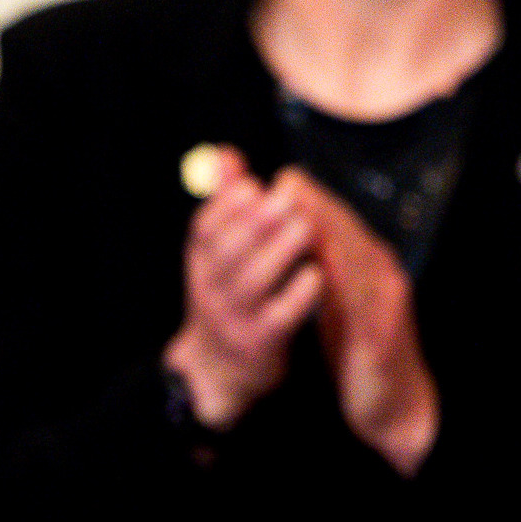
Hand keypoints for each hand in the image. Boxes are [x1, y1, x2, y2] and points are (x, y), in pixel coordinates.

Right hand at [163, 153, 322, 428]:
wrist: (223, 366)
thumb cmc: (232, 293)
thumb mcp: (220, 251)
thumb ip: (226, 204)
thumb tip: (224, 154)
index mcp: (202, 261)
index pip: (204, 229)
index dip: (224, 205)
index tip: (252, 183)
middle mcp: (211, 289)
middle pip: (229, 252)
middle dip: (257, 221)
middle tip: (288, 196)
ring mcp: (234, 318)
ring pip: (253, 282)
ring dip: (280, 251)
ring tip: (307, 225)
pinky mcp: (261, 344)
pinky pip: (279, 316)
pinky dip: (298, 293)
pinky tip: (318, 272)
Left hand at [275, 171, 439, 473]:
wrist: (394, 405)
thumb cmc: (358, 352)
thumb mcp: (335, 305)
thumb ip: (318, 269)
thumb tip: (293, 237)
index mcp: (370, 268)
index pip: (341, 224)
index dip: (313, 199)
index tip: (281, 178)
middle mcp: (383, 277)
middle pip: (349, 233)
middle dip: (317, 205)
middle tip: (285, 183)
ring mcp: (387, 304)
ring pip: (356, 259)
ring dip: (328, 235)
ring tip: (297, 216)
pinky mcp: (382, 335)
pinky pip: (359, 303)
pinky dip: (339, 282)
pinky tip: (318, 271)